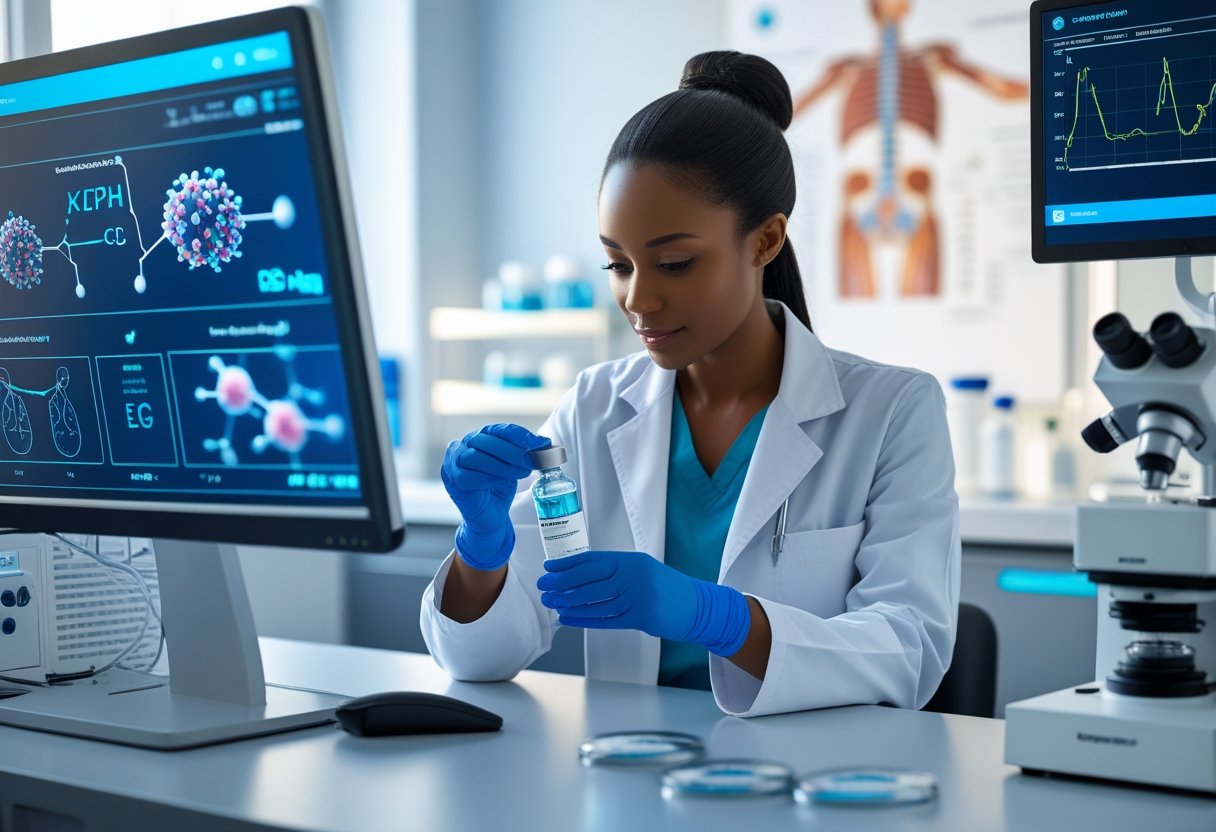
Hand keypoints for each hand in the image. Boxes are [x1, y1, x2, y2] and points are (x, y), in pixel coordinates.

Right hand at [441, 423, 549, 569]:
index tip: (541, 445)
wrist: (489, 515)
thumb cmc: (500, 487)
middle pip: (487, 440)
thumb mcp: (516, 467)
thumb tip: (545, 443)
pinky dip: (486, 477)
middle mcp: (464, 444)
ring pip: (476, 457)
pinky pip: (467, 475)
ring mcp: (453, 460)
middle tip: (531, 461)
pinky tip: (499, 482)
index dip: (522, 436)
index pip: (501, 429)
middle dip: (512, 451)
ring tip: (520, 473)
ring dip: (501, 465)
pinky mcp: (451, 478)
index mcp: (482, 436)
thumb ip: (527, 454)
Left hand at [536, 551, 750, 655]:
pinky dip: (584, 619)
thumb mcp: (643, 570)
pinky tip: (568, 617)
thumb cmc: (666, 588)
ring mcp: (639, 597)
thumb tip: (579, 577)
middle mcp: (634, 575)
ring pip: (595, 600)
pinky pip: (606, 618)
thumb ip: (616, 572)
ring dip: (570, 602)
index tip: (549, 567)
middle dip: (562, 582)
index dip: (568, 564)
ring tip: (552, 603)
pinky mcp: (642, 617)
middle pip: (590, 579)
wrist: (697, 606)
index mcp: (632, 560)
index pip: (593, 560)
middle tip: (544, 585)